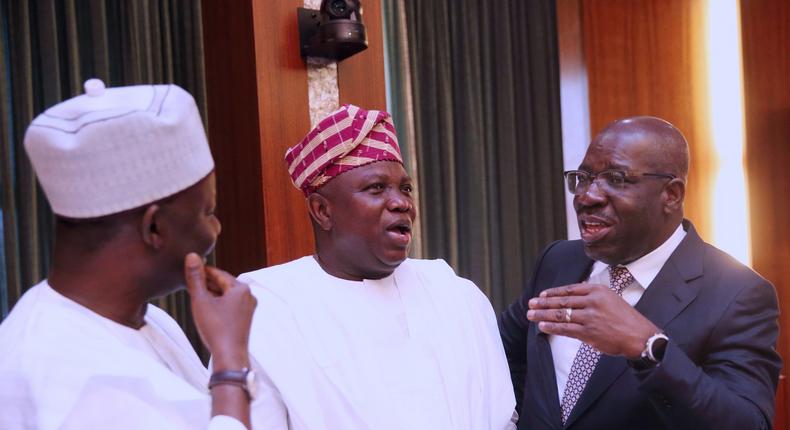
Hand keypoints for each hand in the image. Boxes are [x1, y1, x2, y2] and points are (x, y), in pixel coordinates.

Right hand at [184, 253, 256, 370]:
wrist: (230, 356)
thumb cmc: (216, 329)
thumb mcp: (201, 301)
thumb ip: (195, 278)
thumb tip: (192, 256)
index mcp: (241, 288)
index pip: (218, 273)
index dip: (202, 270)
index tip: (189, 267)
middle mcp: (249, 296)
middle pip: (223, 284)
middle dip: (206, 283)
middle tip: (188, 280)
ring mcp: (248, 308)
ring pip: (226, 295)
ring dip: (211, 294)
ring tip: (194, 293)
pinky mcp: (245, 318)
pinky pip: (229, 305)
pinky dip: (217, 304)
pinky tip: (205, 307)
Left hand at [526, 283, 656, 358]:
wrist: (640, 336)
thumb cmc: (625, 318)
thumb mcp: (610, 298)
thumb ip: (591, 296)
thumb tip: (570, 297)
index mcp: (598, 290)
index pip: (569, 289)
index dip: (553, 292)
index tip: (542, 295)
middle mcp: (592, 301)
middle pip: (562, 301)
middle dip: (543, 303)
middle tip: (531, 303)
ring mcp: (590, 317)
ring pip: (560, 314)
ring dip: (543, 315)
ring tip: (531, 315)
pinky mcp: (589, 332)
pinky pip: (565, 329)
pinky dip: (551, 327)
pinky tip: (542, 326)